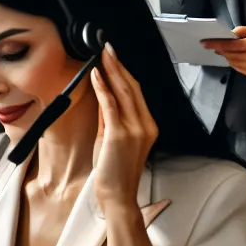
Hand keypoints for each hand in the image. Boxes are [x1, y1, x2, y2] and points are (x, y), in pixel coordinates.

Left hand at [89, 44, 156, 219]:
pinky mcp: (119, 134)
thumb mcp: (114, 140)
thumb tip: (103, 96)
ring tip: (102, 55)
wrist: (118, 197)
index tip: (114, 58)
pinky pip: (111, 105)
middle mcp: (145, 125)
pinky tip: (97, 74)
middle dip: (118, 65)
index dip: (125, 73)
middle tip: (107, 48)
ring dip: (111, 70)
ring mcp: (134, 129)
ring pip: (124, 92)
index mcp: (148, 126)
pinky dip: (103, 87)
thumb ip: (110, 119)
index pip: (136, 93)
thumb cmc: (115, 173)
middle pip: (132, 88)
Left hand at [203, 26, 245, 76]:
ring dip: (227, 57)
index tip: (205, 44)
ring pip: (233, 63)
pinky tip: (234, 57)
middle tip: (215, 46)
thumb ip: (241, 31)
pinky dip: (233, 63)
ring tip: (224, 51)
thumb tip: (228, 35)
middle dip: (220, 51)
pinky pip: (238, 68)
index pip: (229, 46)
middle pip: (229, 55)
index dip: (216, 45)